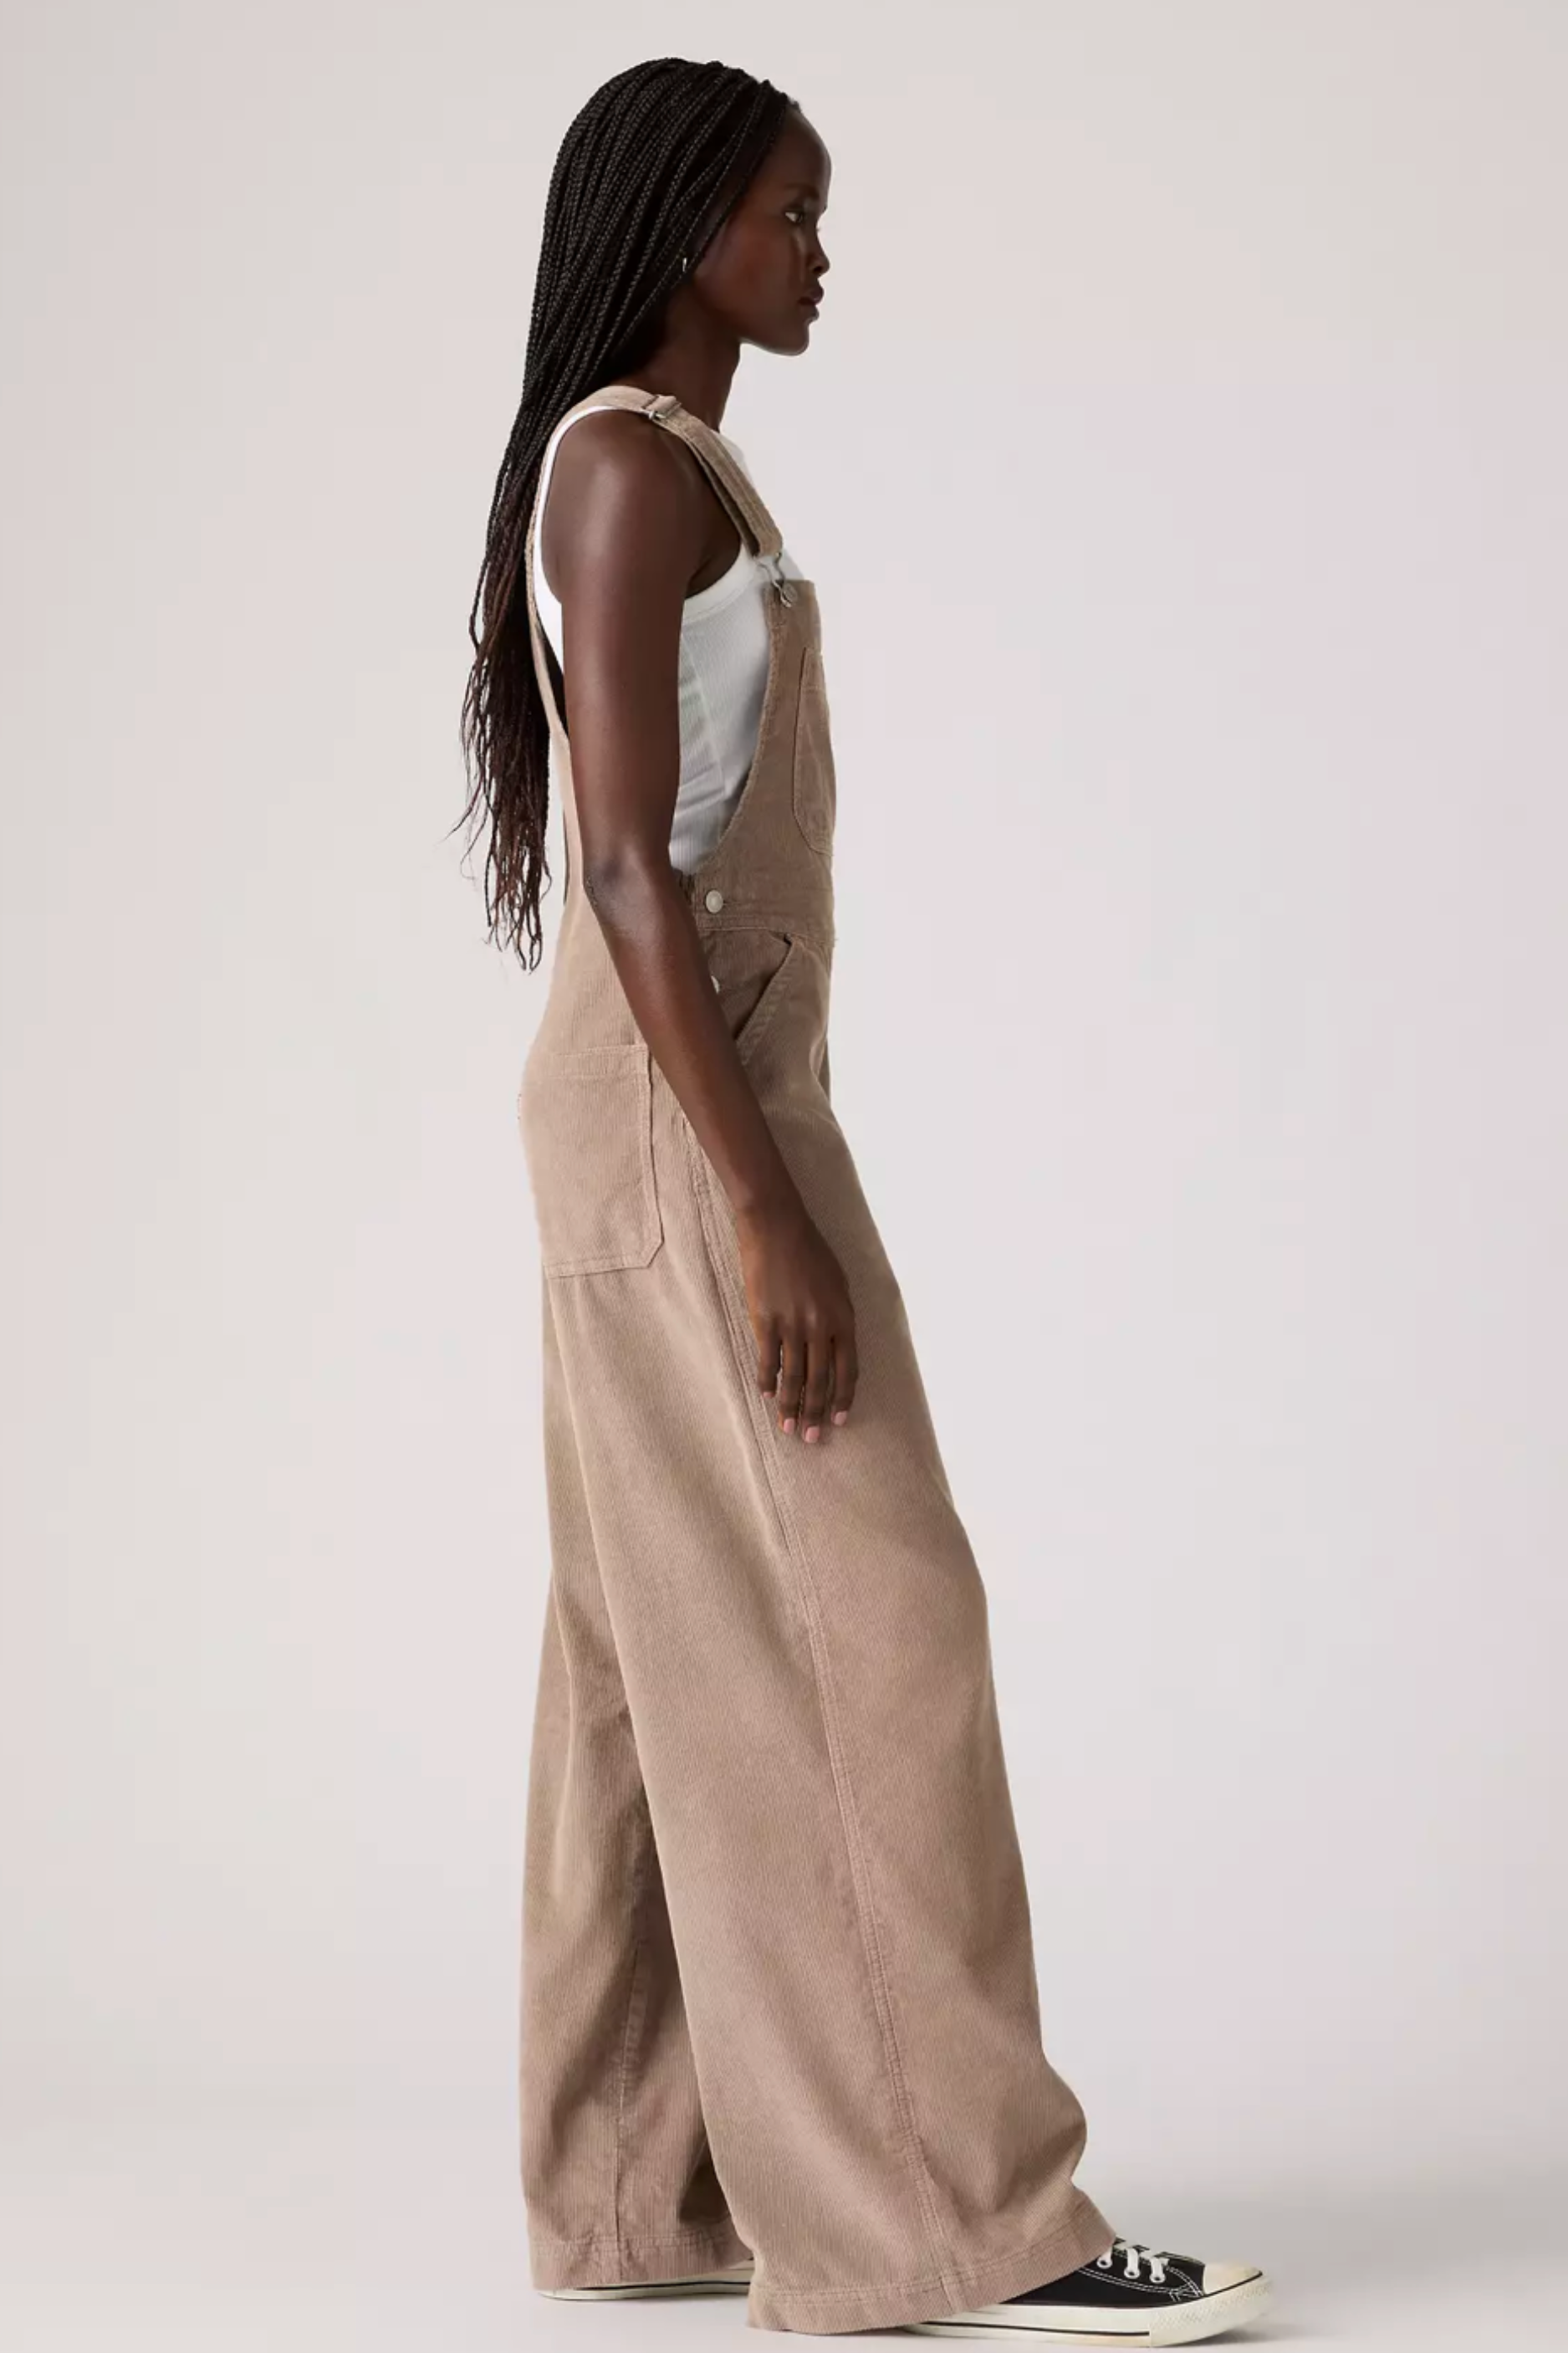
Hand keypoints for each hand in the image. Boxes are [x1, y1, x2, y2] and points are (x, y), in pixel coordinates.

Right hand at [735, 1193, 857, 1442]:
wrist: (776, 1227)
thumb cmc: (811, 1251)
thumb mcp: (838, 1283)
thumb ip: (839, 1318)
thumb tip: (835, 1350)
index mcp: (843, 1317)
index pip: (848, 1370)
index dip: (843, 1398)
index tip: (838, 1419)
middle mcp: (820, 1326)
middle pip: (820, 1380)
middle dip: (817, 1412)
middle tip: (813, 1438)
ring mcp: (791, 1325)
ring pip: (794, 1377)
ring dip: (791, 1406)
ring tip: (789, 1427)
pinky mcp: (764, 1321)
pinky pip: (767, 1360)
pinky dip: (767, 1381)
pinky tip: (768, 1395)